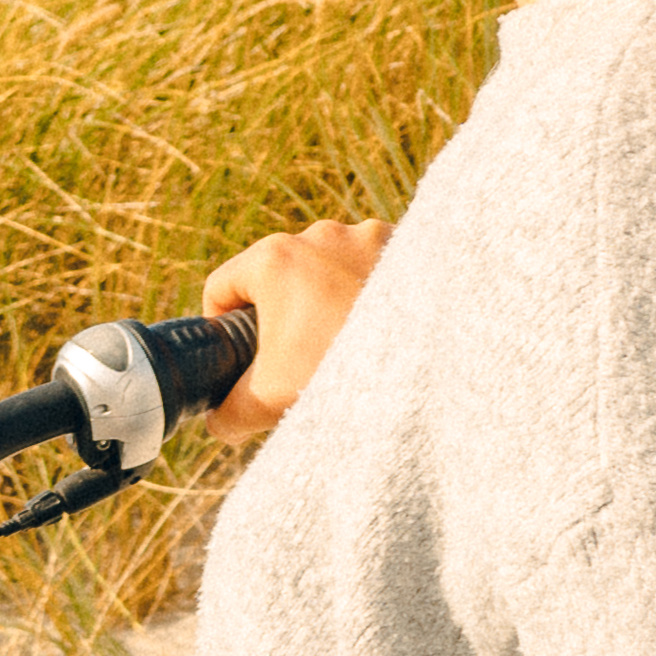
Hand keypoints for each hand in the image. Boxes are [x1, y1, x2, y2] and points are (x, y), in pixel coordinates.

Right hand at [195, 218, 395, 427]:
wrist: (435, 366)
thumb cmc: (345, 373)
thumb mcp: (271, 400)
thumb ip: (230, 413)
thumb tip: (220, 421)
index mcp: (273, 257)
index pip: (223, 286)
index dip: (223, 327)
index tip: (243, 357)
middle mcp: (319, 234)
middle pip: (279, 276)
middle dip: (285, 314)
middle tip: (302, 357)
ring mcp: (367, 234)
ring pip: (330, 268)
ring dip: (330, 297)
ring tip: (349, 341)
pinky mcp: (409, 243)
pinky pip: (375, 264)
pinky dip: (373, 290)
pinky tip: (385, 325)